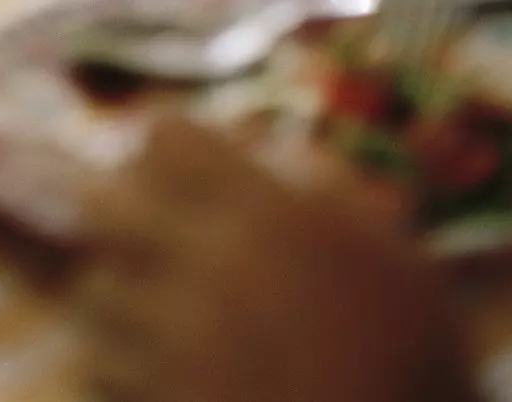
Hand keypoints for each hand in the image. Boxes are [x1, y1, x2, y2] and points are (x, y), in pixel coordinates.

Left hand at [75, 117, 480, 401]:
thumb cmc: (417, 374)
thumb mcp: (398, 260)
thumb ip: (327, 185)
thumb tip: (261, 144)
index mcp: (268, 215)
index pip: (164, 136)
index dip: (169, 147)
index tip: (180, 166)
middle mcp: (207, 265)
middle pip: (104, 201)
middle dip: (122, 208)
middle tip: (153, 230)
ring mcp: (174, 341)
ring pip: (94, 286)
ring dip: (117, 288)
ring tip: (154, 304)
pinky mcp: (155, 401)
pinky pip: (100, 361)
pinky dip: (118, 358)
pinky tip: (158, 365)